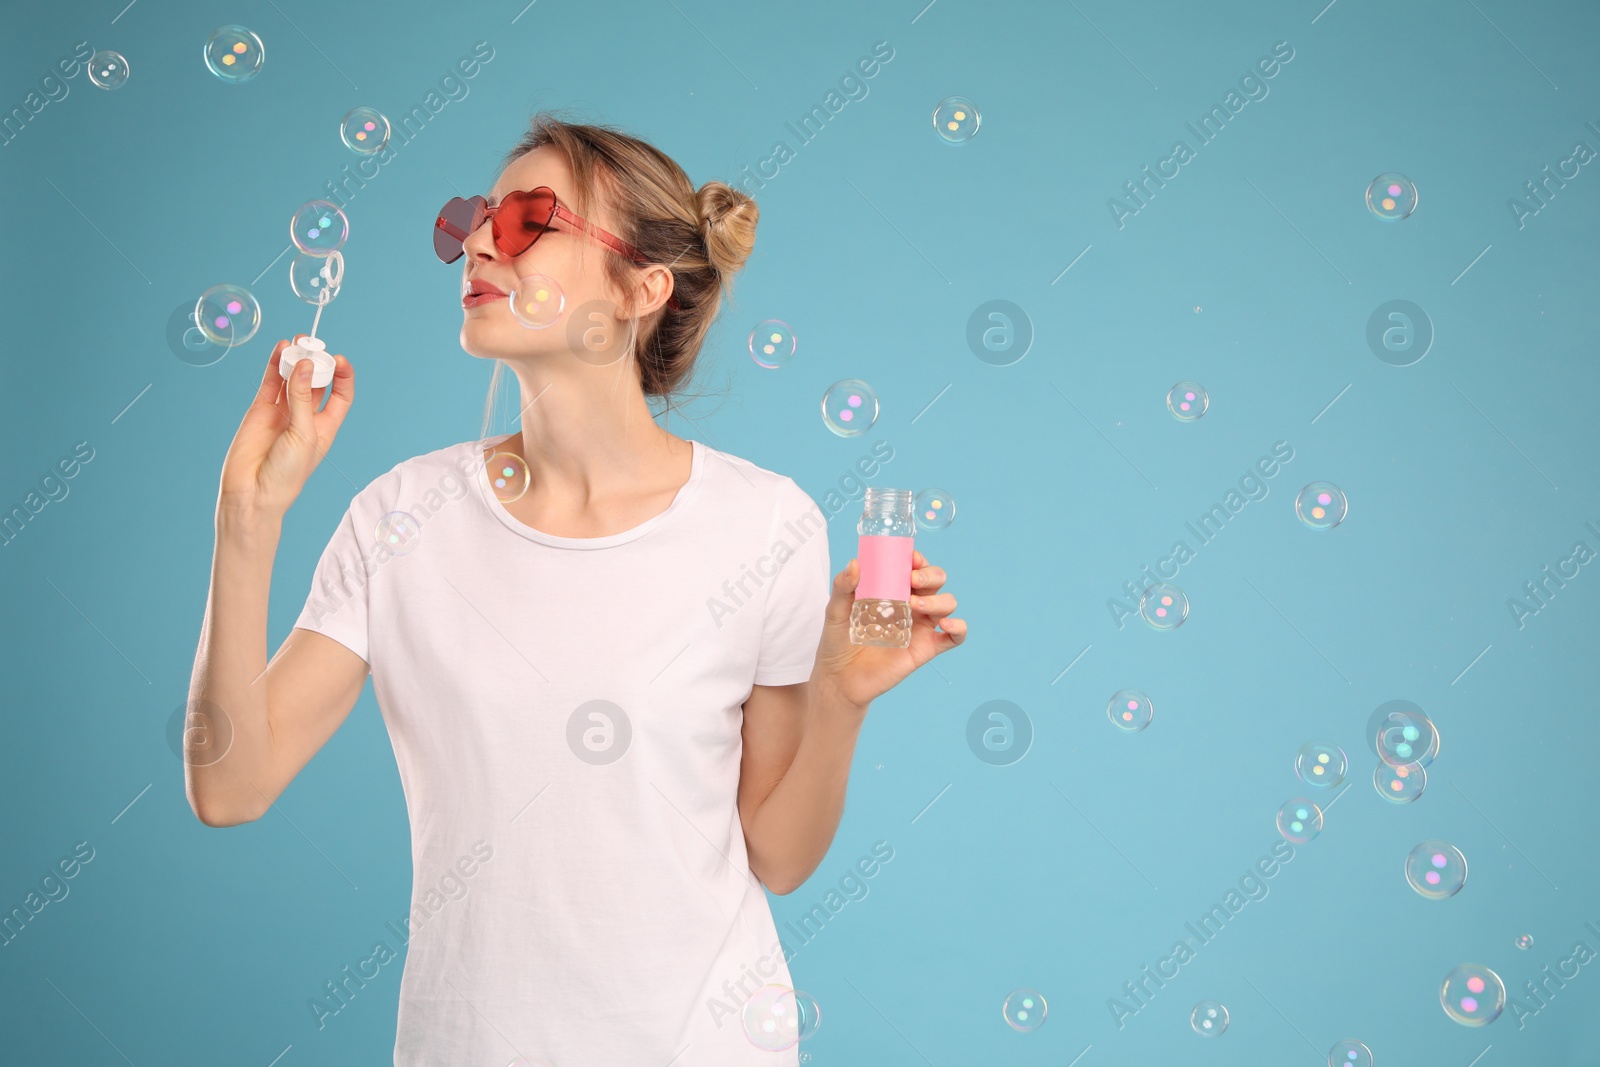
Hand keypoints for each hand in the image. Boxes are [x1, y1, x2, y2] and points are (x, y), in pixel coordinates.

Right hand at [218, 336, 353, 518]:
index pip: (340, 396)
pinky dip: (275, 365)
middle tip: (314, 347)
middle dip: (318, 363)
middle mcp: (305, 417)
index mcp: (325, 427)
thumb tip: (305, 365)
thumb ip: (302, 399)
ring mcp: (282, 412)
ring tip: (297, 342)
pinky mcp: (261, 409)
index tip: (340, 359)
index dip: (343, 377)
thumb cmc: (287, 473)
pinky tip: (281, 349)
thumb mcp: (303, 434)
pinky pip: (270, 382)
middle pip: (316, 382)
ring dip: (296, 360)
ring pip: (292, 379)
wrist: (252, 492)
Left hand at [812, 550, 965, 712]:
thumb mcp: (835, 611)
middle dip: (931, 575)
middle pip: (936, 581)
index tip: (911, 558)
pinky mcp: (926, 648)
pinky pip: (954, 637)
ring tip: (916, 605)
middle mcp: (911, 605)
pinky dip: (958, 628)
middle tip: (913, 580)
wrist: (840, 679)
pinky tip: (947, 625)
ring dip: (939, 600)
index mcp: (893, 590)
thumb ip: (843, 587)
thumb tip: (855, 563)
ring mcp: (921, 626)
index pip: (914, 568)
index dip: (918, 560)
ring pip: (948, 603)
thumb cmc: (838, 642)